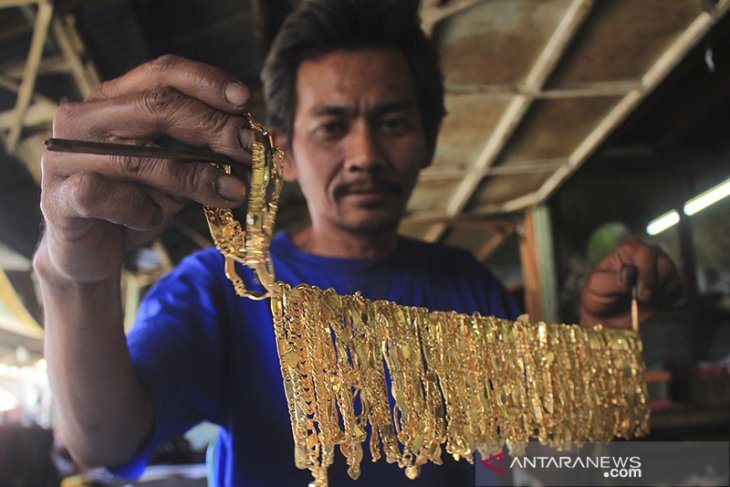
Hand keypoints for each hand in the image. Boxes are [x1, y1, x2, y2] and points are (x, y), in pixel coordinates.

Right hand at [36, 55, 251, 282]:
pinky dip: (141, 208)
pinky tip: (156, 217)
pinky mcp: (58, 198)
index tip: (245, 101)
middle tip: (249, 150)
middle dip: (212, 127)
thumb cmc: (136, 204)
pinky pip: (107, 195)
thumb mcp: (175, 172)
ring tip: (233, 191)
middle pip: (156, 106)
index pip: (162, 73)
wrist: (91, 254)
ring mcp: (66, 157)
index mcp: (113, 101)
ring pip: (139, 156)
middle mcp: (84, 119)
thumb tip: (248, 143)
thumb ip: (201, 152)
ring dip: (194, 176)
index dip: (206, 82)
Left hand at [580, 236, 682, 328]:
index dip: (641, 274)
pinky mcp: (673, 284)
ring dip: (657, 294)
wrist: (609, 316)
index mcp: (630, 247)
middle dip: (651, 286)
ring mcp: (664, 267)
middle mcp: (650, 253)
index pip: (646, 253)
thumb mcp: (598, 286)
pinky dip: (665, 301)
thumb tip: (631, 275)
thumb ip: (614, 280)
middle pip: (664, 264)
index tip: (628, 289)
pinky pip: (678, 291)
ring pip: (673, 278)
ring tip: (641, 300)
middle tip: (639, 298)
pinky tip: (650, 303)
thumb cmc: (600, 295)